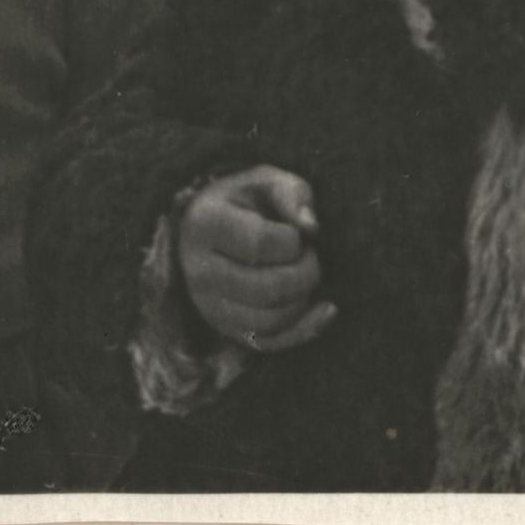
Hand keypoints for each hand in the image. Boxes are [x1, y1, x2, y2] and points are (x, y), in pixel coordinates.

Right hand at [178, 165, 337, 353]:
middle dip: (305, 273)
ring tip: (306, 276)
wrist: (212, 229)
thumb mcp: (266, 181)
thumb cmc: (247, 202)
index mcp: (204, 224)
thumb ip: (292, 194)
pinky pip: (270, 343)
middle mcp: (198, 270)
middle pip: (266, 289)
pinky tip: (326, 309)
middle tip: (312, 257)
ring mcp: (209, 305)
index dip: (292, 241)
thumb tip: (312, 228)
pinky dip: (304, 330)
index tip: (298, 234)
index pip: (258, 244)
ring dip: (304, 300)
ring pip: (269, 320)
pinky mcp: (225, 329)